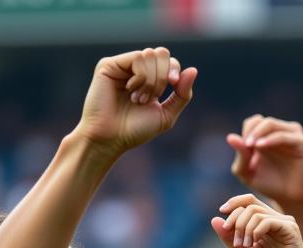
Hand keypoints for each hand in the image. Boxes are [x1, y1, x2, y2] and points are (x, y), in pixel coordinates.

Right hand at [75, 47, 195, 157]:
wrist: (111, 139)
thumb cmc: (135, 131)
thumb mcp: (166, 115)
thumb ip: (182, 95)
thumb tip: (194, 70)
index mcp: (149, 80)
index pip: (169, 61)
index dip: (174, 70)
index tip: (173, 83)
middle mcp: (135, 70)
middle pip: (162, 54)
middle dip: (162, 76)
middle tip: (151, 97)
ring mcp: (122, 66)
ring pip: (150, 55)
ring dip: (150, 80)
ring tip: (137, 99)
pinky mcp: (109, 65)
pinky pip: (137, 58)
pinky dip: (140, 77)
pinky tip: (130, 91)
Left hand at [211, 194, 302, 247]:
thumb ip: (229, 238)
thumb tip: (215, 219)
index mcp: (264, 224)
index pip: (248, 202)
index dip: (233, 206)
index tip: (224, 225)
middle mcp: (275, 220)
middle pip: (249, 204)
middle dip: (235, 221)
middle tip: (236, 243)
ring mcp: (284, 223)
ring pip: (255, 211)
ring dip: (243, 228)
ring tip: (244, 246)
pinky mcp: (291, 229)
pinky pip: (267, 220)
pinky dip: (255, 230)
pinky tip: (254, 243)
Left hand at [227, 115, 302, 206]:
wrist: (290, 198)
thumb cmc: (269, 185)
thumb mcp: (248, 173)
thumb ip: (240, 156)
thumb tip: (230, 137)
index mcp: (267, 135)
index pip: (253, 122)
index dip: (246, 133)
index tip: (244, 149)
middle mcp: (279, 131)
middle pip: (261, 121)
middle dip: (251, 132)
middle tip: (246, 146)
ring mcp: (291, 135)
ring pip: (271, 124)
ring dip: (258, 133)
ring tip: (251, 145)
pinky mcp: (301, 142)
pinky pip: (284, 135)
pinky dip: (271, 138)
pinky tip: (261, 146)